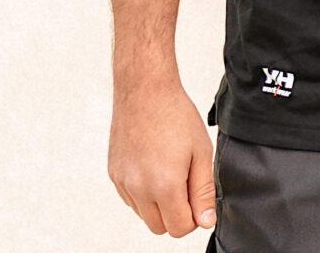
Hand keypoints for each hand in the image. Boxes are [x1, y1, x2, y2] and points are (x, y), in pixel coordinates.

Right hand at [108, 77, 215, 236]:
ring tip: (172, 170)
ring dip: (159, 204)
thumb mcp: (201, 151)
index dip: (195, 218)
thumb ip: (203, 191)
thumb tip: (206, 221)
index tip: (200, 200)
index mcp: (164, 185)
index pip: (179, 228)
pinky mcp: (114, 175)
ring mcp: (123, 183)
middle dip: (177, 215)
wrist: (145, 91)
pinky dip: (144, 193)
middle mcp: (139, 189)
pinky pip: (130, 199)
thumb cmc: (177, 116)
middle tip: (187, 185)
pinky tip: (154, 166)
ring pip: (144, 215)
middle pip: (159, 227)